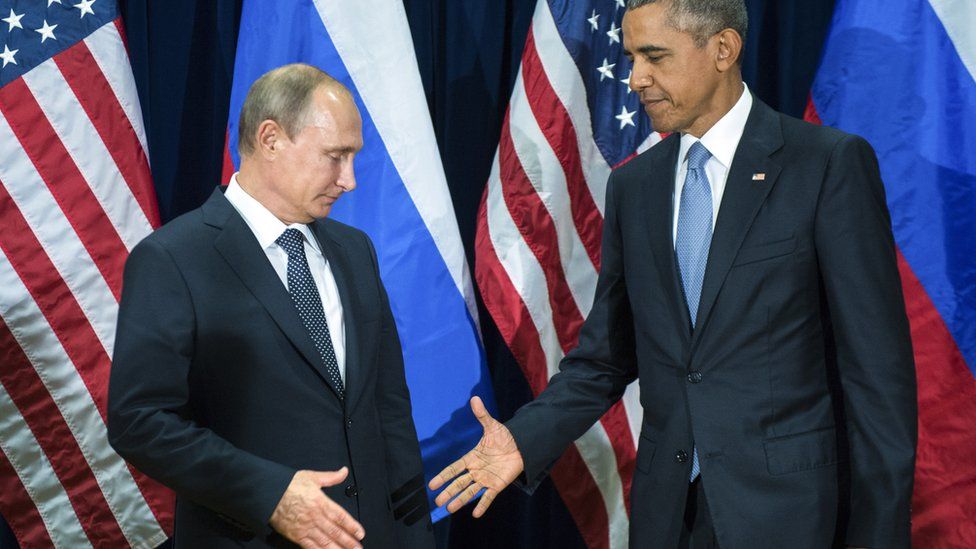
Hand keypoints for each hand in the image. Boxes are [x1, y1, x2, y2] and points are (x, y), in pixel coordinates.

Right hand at [269, 467, 364, 548]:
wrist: (267, 494)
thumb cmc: (288, 484)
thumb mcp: (312, 477)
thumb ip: (331, 477)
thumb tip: (344, 471)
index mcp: (321, 502)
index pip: (341, 517)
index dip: (352, 526)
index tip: (360, 533)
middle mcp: (315, 516)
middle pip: (335, 532)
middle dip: (349, 542)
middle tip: (359, 548)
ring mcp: (305, 527)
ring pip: (325, 542)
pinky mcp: (296, 535)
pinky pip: (310, 547)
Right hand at [428, 396, 523, 516]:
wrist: (520, 446)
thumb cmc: (504, 437)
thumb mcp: (492, 426)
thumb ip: (482, 415)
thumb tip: (475, 398)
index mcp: (472, 458)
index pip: (454, 468)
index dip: (443, 476)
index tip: (432, 484)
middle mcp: (476, 470)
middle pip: (459, 483)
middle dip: (448, 492)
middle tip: (437, 502)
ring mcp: (485, 479)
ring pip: (469, 491)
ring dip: (460, 500)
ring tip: (449, 508)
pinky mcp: (496, 485)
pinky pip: (488, 497)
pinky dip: (482, 505)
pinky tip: (475, 514)